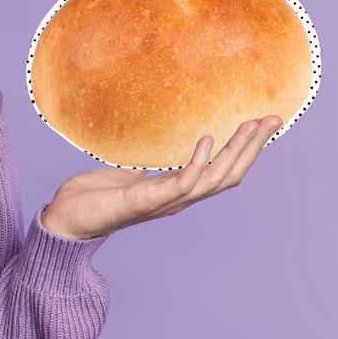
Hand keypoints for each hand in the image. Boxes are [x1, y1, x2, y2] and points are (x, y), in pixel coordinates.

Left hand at [40, 115, 283, 239]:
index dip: (243, 150)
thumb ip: (138, 174)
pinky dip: (197, 162)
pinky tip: (206, 139)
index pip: (220, 171)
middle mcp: (176, 199)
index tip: (262, 124)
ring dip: (236, 151)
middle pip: (229, 174)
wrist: (63, 219)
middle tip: (274, 119)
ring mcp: (164, 202)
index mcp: (174, 191)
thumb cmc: (90, 200)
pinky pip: (181, 183)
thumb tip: (143, 166)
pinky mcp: (145, 201)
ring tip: (252, 125)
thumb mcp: (121, 180)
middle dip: (253, 147)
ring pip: (214, 179)